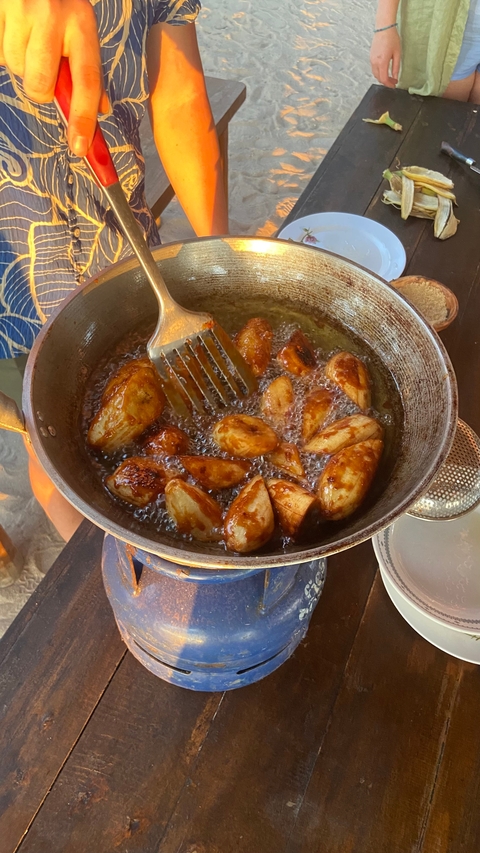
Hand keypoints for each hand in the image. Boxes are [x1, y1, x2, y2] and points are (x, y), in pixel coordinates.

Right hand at [0, 0, 108, 155]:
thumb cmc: (59, 6)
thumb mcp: (81, 28)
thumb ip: (88, 69)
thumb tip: (101, 110)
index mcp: (82, 22)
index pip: (87, 80)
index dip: (82, 118)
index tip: (79, 148)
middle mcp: (54, 15)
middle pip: (41, 86)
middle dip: (39, 87)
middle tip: (41, 65)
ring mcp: (22, 10)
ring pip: (15, 69)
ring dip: (19, 62)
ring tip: (26, 37)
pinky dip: (2, 47)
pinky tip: (11, 29)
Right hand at [370, 28, 400, 87]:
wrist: (384, 28)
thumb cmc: (392, 38)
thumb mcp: (397, 54)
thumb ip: (396, 67)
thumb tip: (395, 77)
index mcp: (382, 62)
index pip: (384, 79)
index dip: (389, 84)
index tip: (394, 85)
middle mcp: (375, 62)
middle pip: (378, 78)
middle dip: (386, 82)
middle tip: (393, 81)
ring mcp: (371, 60)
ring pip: (375, 74)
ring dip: (382, 77)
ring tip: (390, 76)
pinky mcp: (371, 57)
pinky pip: (373, 69)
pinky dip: (379, 72)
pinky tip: (385, 70)